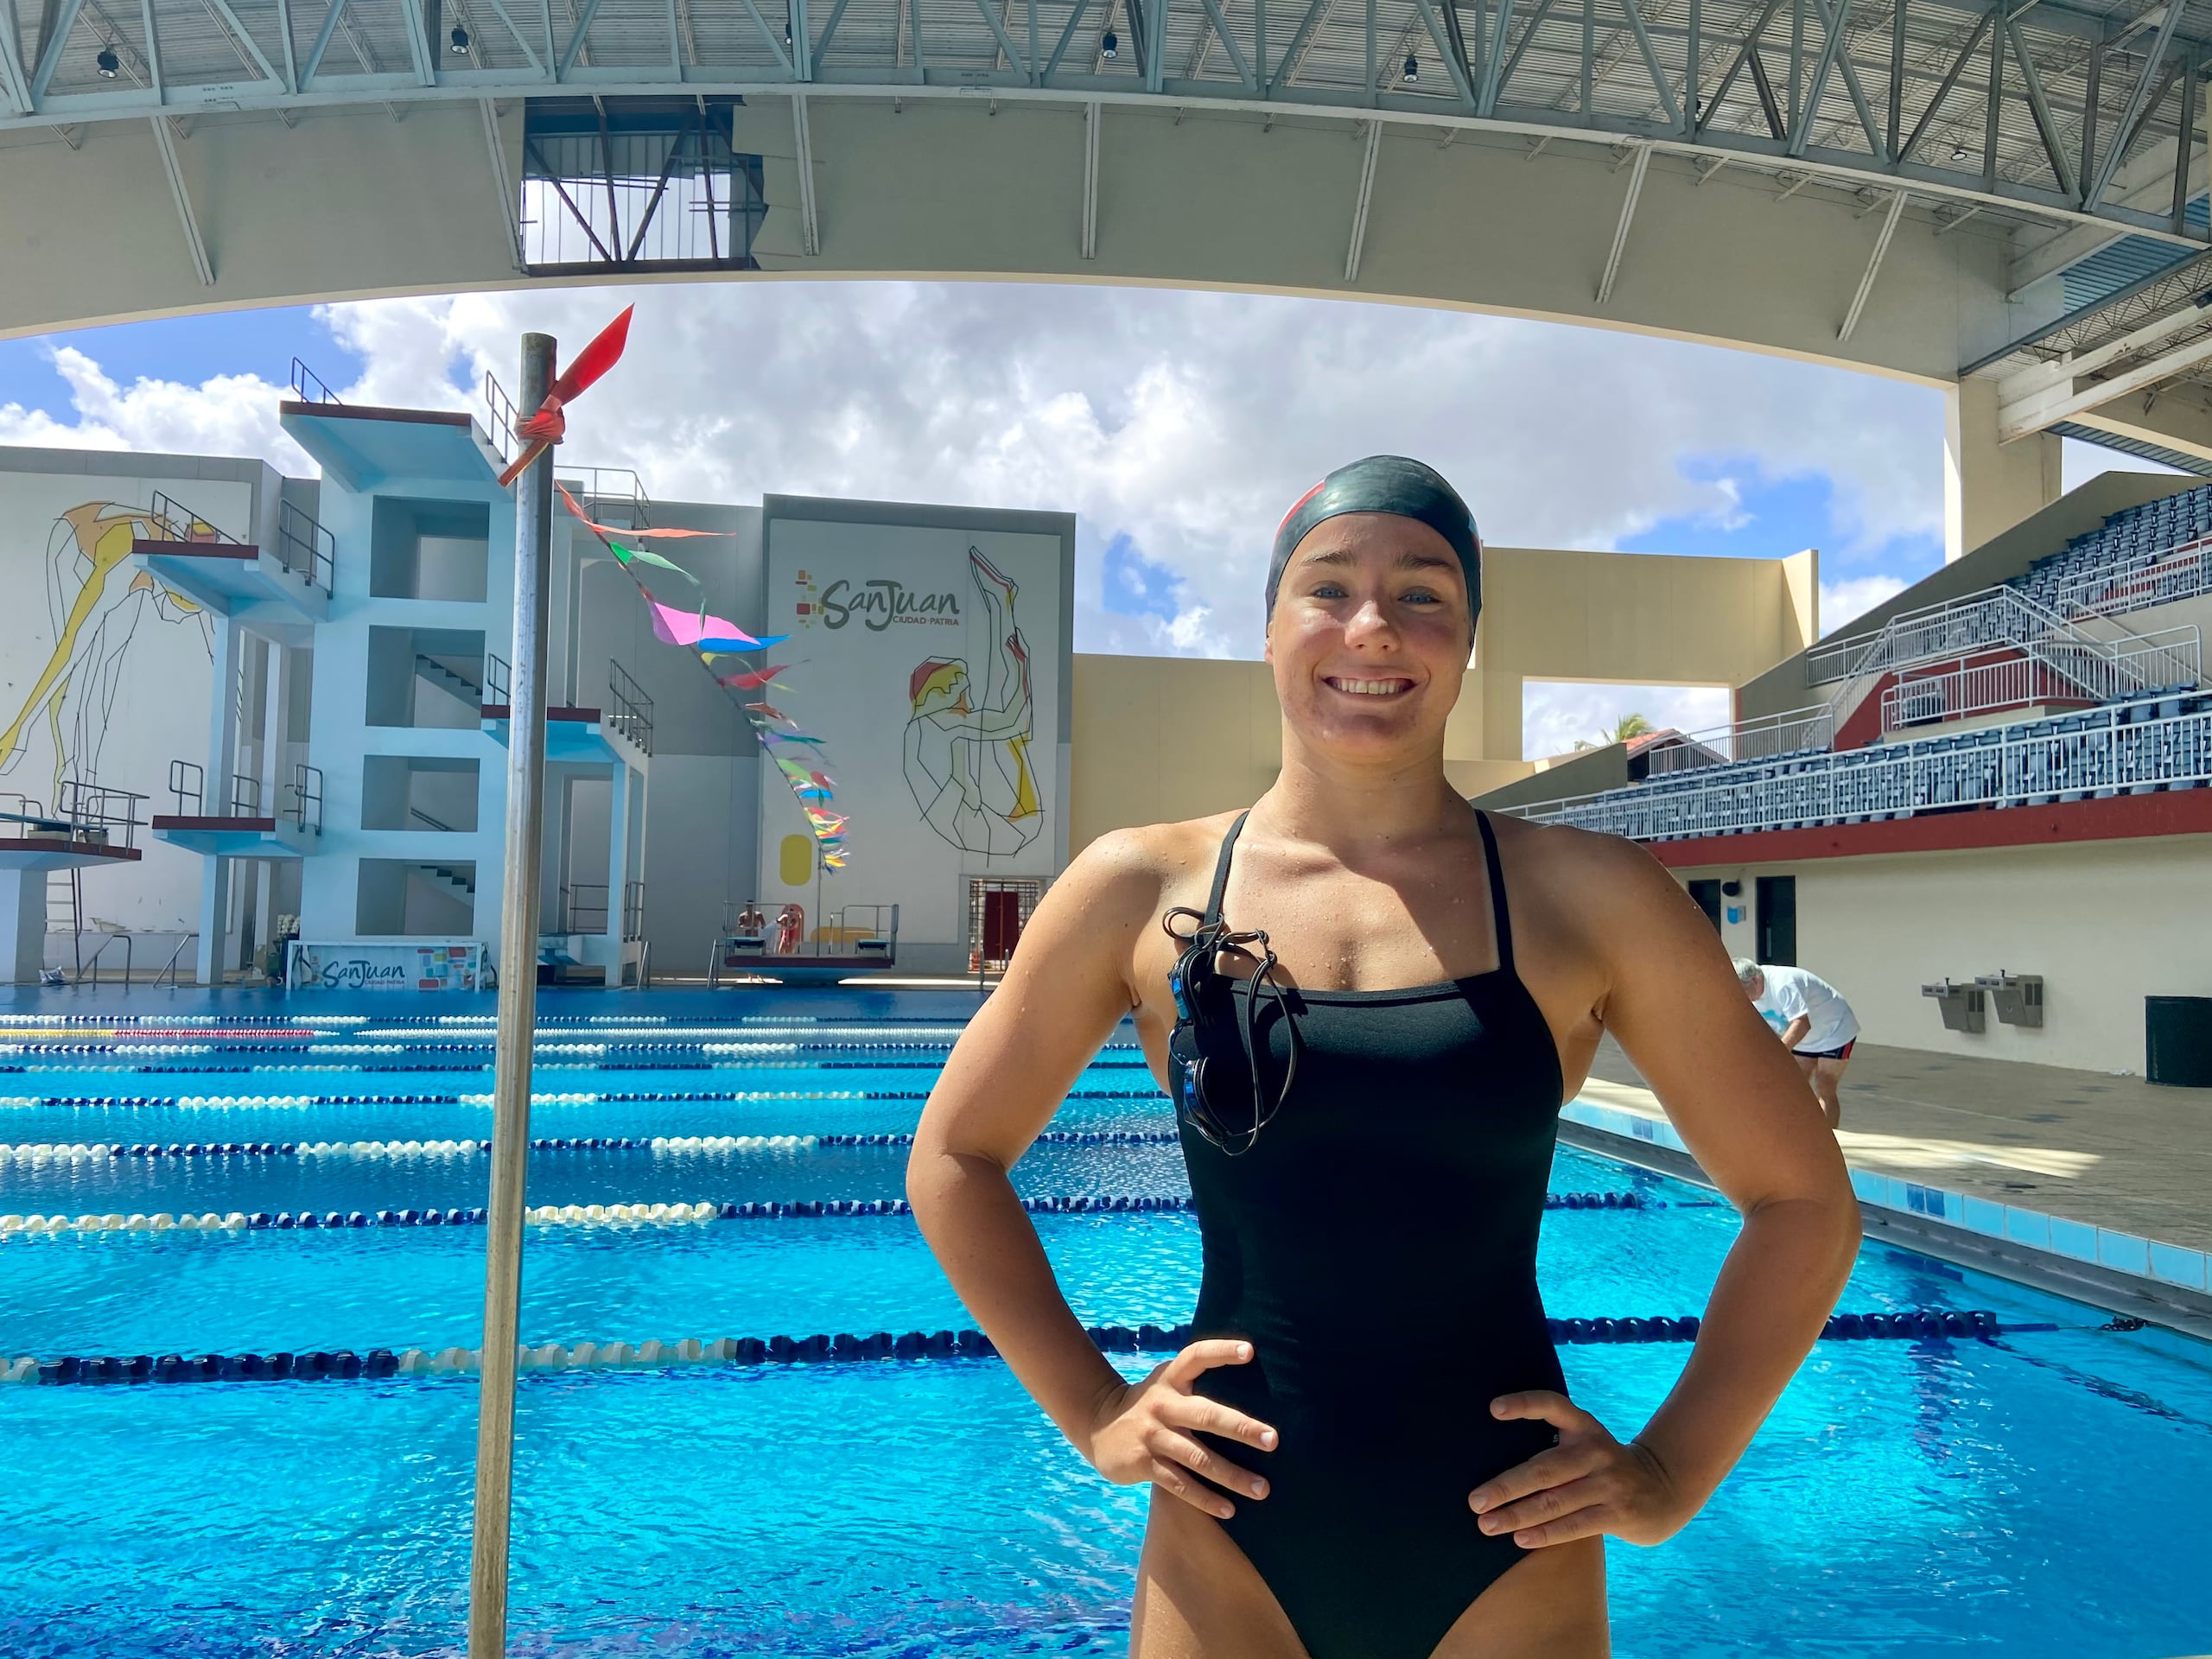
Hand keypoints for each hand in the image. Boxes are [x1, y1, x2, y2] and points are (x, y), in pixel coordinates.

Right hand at [1083, 1340, 1276, 1519]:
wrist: (1099, 1424)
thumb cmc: (1152, 1404)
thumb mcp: (1167, 1383)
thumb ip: (1197, 1381)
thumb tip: (1253, 1381)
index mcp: (1170, 1378)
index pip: (1196, 1356)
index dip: (1221, 1351)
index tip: (1250, 1351)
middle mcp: (1163, 1404)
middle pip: (1205, 1415)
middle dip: (1241, 1428)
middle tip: (1273, 1440)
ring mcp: (1152, 1435)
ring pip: (1198, 1458)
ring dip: (1232, 1476)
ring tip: (1263, 1490)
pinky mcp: (1144, 1463)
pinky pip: (1180, 1484)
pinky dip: (1206, 1499)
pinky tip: (1229, 1510)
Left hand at [1468, 1392, 1688, 1547]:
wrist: (1663, 1489)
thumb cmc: (1603, 1467)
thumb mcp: (1585, 1444)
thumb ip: (1553, 1445)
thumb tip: (1493, 1461)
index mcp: (1584, 1426)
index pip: (1552, 1405)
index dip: (1524, 1404)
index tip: (1493, 1409)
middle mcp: (1596, 1450)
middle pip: (1543, 1468)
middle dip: (1506, 1486)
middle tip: (1474, 1501)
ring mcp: (1609, 1483)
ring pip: (1554, 1502)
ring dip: (1517, 1515)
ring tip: (1487, 1525)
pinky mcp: (1618, 1513)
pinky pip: (1574, 1525)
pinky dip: (1544, 1533)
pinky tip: (1519, 1539)